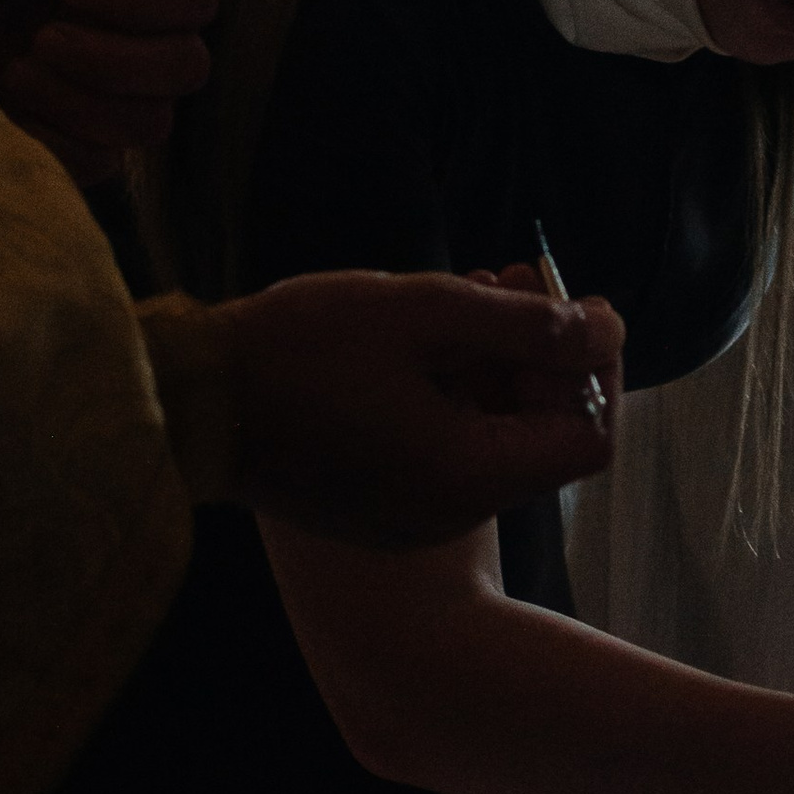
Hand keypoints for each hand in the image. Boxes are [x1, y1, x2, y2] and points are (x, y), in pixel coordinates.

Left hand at [0, 0, 214, 186]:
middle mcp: (119, 42)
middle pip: (189, 66)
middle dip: (120, 52)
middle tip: (44, 32)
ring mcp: (91, 103)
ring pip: (154, 121)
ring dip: (90, 94)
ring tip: (18, 66)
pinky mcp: (58, 151)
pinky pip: (102, 164)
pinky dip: (59, 135)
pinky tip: (7, 106)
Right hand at [145, 269, 623, 547]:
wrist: (188, 406)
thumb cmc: (298, 352)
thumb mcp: (422, 313)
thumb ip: (523, 322)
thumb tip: (605, 327)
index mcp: (469, 475)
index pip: (590, 437)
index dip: (597, 369)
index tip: (576, 307)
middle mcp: (452, 511)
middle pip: (542, 436)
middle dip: (544, 354)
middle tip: (519, 279)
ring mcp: (413, 515)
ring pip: (493, 436)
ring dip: (498, 363)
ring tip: (472, 288)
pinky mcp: (379, 504)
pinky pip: (447, 449)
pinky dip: (455, 392)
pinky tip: (428, 334)